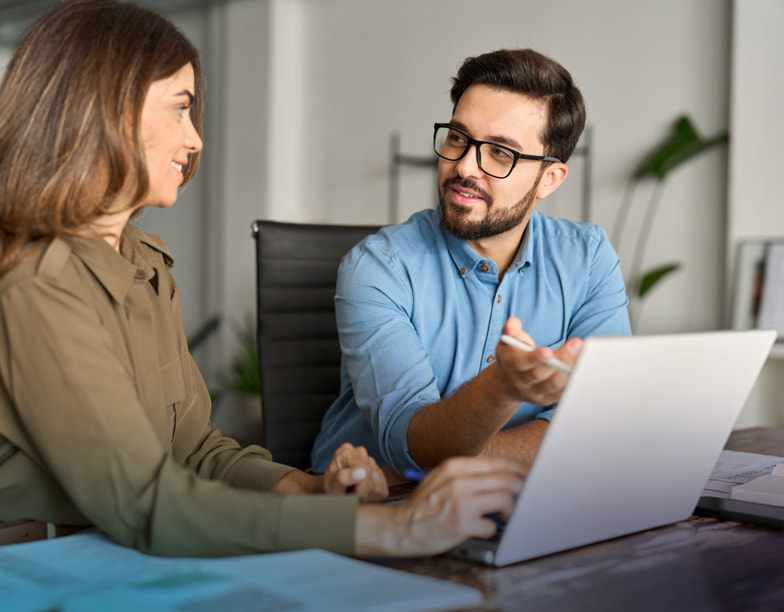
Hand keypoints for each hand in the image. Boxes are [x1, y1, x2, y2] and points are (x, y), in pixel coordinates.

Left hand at [323, 443, 387, 501]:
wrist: (333, 491)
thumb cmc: (330, 488)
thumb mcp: (331, 485)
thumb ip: (342, 478)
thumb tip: (361, 472)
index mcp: (346, 452)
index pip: (364, 468)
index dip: (362, 486)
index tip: (355, 496)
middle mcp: (360, 453)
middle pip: (372, 475)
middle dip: (364, 490)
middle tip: (352, 495)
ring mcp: (371, 461)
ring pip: (379, 482)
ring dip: (368, 493)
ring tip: (355, 493)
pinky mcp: (379, 472)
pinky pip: (383, 487)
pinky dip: (374, 494)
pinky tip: (363, 494)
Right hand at [354, 456, 525, 556]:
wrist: (400, 527)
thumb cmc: (426, 505)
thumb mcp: (443, 478)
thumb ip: (470, 474)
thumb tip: (506, 476)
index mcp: (455, 466)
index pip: (499, 463)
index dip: (520, 470)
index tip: (532, 476)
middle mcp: (458, 480)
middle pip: (506, 478)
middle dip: (523, 488)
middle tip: (529, 497)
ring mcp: (460, 501)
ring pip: (504, 498)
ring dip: (510, 509)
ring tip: (504, 515)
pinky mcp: (460, 523)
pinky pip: (491, 525)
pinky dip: (492, 529)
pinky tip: (482, 528)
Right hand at [495, 317, 581, 405]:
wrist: (508, 382)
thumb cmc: (513, 355)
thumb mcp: (507, 340)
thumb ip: (511, 329)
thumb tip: (513, 323)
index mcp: (510, 364)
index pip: (521, 363)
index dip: (534, 358)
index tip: (548, 351)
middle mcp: (521, 381)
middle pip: (540, 374)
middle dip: (560, 359)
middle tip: (577, 344)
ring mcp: (534, 393)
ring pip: (554, 384)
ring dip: (570, 370)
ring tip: (584, 355)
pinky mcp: (546, 399)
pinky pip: (562, 392)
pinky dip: (573, 381)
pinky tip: (583, 368)